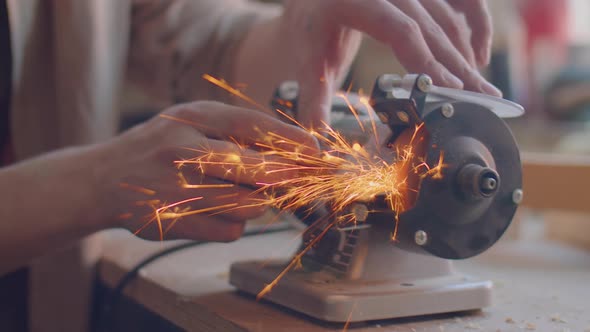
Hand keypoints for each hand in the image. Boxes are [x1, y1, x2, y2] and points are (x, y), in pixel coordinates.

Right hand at [93, 101, 317, 241]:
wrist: (103, 179)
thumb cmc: (157, 147)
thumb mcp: (190, 122)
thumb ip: (235, 131)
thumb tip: (292, 150)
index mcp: (190, 117)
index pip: (252, 126)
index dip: (290, 140)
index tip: (316, 152)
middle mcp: (183, 150)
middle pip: (256, 169)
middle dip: (286, 177)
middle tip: (296, 180)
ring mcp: (177, 189)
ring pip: (249, 205)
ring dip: (257, 203)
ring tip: (239, 192)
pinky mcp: (174, 223)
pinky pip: (229, 230)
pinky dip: (234, 223)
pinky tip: (215, 210)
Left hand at [278, 0, 498, 126]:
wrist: (313, 0)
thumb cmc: (308, 27)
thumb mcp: (307, 62)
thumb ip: (313, 101)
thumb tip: (317, 144)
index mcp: (356, 1)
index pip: (401, 29)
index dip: (427, 60)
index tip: (448, 88)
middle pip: (432, 26)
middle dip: (459, 66)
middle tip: (483, 98)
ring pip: (447, 18)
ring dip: (466, 54)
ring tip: (482, 89)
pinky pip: (455, 3)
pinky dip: (472, 26)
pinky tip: (478, 56)